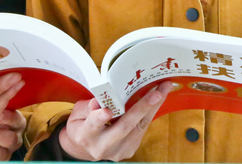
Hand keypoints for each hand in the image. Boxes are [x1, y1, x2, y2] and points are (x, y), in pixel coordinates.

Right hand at [58, 82, 174, 160]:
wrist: (86, 149)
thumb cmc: (81, 126)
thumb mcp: (78, 113)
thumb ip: (88, 107)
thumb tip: (99, 100)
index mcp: (85, 136)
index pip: (93, 126)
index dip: (99, 118)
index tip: (107, 110)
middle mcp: (103, 146)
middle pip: (124, 127)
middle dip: (142, 108)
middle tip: (156, 93)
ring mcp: (118, 150)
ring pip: (138, 127)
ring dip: (153, 107)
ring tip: (163, 90)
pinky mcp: (129, 150)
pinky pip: (141, 129)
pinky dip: (150, 113)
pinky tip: (157, 99)